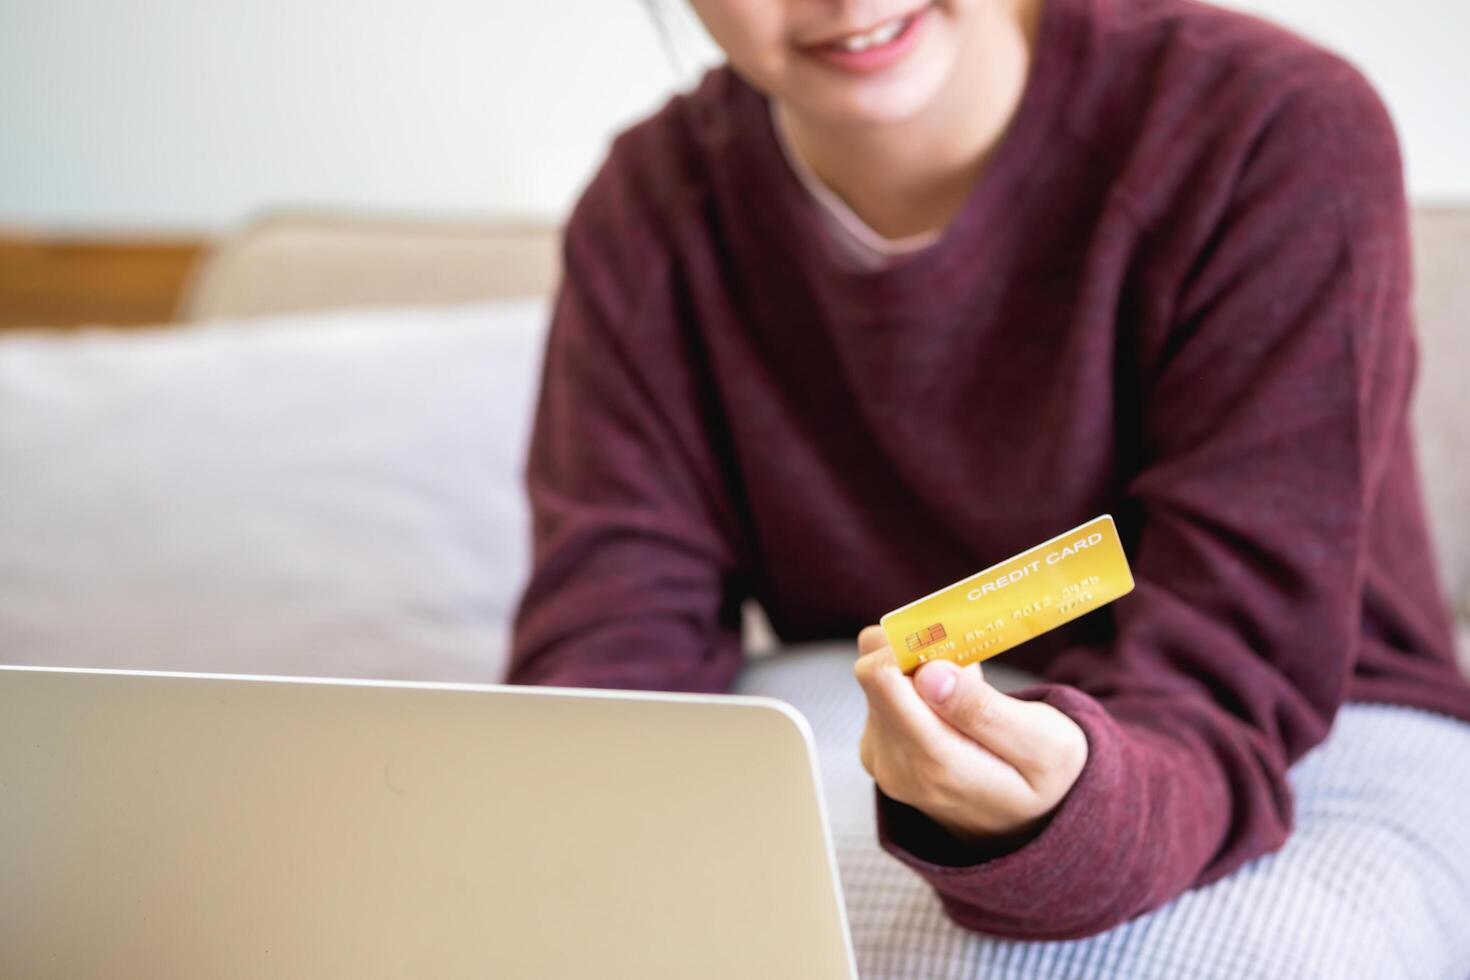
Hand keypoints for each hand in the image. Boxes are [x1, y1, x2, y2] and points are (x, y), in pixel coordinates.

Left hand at [854, 625, 1087, 841]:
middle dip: (920, 653)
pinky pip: (880, 691)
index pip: (882, 677)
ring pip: (877, 676)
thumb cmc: (1045, 779)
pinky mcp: (876, 746)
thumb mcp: (1044, 745)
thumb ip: (983, 710)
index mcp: (932, 764)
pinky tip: (951, 708)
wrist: (1027, 826)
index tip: (954, 643)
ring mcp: (880, 758)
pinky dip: (915, 685)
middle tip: (972, 670)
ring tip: (968, 697)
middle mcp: (893, 764)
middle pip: (875, 671)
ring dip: (920, 670)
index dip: (913, 643)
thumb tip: (928, 674)